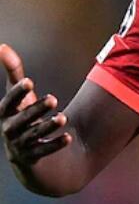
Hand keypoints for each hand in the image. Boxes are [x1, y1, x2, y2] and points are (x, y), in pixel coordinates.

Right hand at [0, 44, 71, 165]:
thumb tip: (2, 46)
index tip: (30, 81)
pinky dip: (55, 145)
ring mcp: (20, 145)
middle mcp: (10, 130)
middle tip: (53, 98)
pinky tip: (68, 137)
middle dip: (35, 109)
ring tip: (63, 117)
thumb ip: (13, 72)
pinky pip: (43, 152)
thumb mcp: (18, 95)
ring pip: (34, 136)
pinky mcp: (32, 157)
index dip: (17, 92)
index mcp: (5, 113)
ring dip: (48, 126)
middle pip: (21, 120)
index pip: (8, 103)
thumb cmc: (22, 114)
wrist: (25, 149)